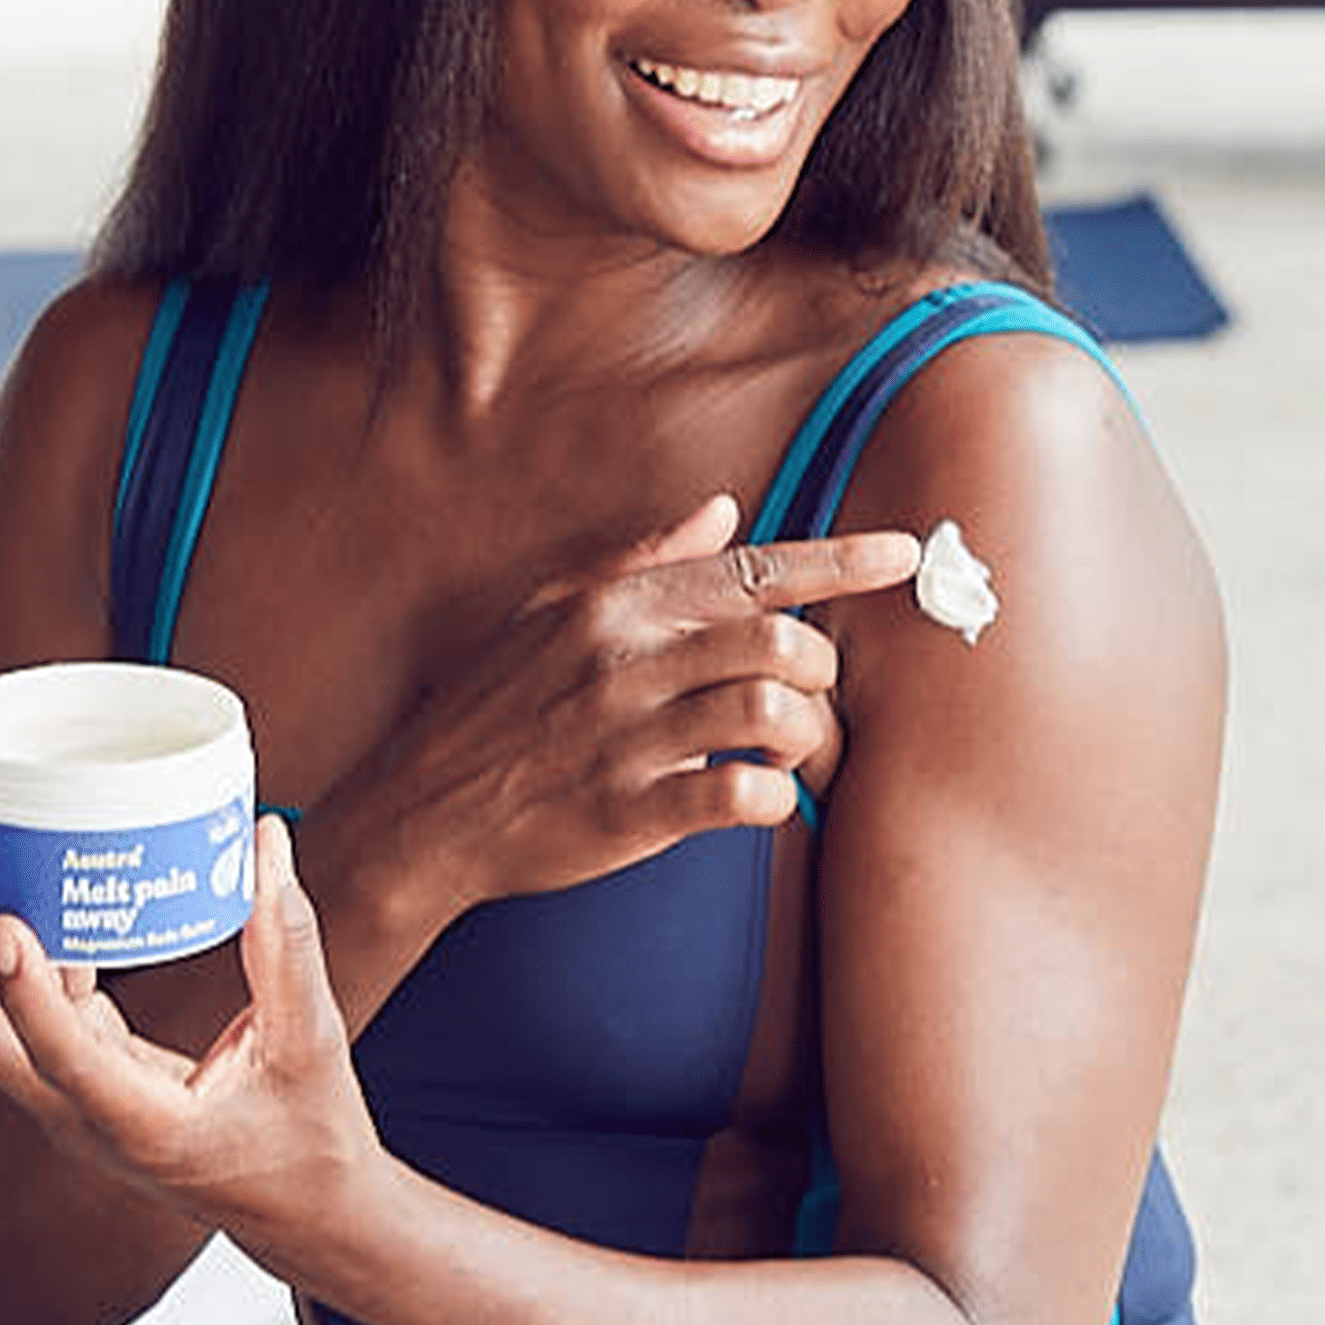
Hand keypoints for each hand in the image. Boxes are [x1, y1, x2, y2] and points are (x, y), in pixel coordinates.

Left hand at [0, 815, 377, 1248]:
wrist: (299, 1210)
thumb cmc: (309, 1137)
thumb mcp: (312, 1040)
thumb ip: (286, 943)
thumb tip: (265, 840)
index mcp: (139, 1124)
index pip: (60, 1056)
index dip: (26, 990)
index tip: (5, 919)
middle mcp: (81, 1116)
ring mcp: (70, 1097)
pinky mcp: (81, 1074)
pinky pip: (24, 1008)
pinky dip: (8, 947)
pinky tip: (11, 883)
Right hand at [298, 492, 917, 941]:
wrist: (418, 813)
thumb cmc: (491, 710)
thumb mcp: (548, 612)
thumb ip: (643, 560)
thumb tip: (722, 510)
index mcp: (614, 604)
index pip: (750, 568)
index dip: (840, 561)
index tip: (906, 552)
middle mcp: (625, 659)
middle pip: (780, 640)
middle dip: (819, 671)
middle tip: (805, 697)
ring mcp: (627, 736)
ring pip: (772, 710)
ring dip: (803, 736)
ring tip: (782, 750)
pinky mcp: (627, 811)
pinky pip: (740, 795)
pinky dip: (773, 797)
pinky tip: (759, 797)